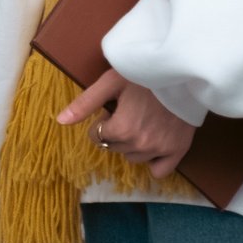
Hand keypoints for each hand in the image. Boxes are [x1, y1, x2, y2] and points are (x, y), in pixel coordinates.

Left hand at [58, 68, 196, 178]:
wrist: (182, 71)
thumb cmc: (144, 74)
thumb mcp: (109, 83)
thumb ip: (85, 104)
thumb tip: (60, 121)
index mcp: (121, 129)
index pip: (98, 136)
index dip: (103, 121)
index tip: (113, 108)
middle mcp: (140, 144)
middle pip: (115, 147)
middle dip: (116, 132)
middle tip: (129, 111)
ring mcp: (161, 149)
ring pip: (134, 158)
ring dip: (132, 145)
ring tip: (142, 122)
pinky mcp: (179, 150)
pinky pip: (159, 171)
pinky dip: (154, 162)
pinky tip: (153, 144)